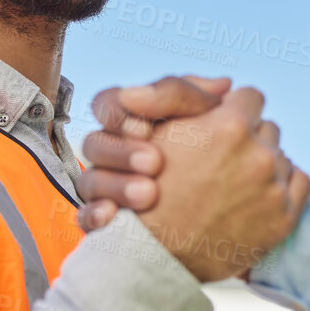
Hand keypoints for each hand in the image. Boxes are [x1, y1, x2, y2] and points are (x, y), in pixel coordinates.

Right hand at [78, 75, 230, 231]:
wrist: (217, 226)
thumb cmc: (215, 165)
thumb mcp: (218, 126)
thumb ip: (211, 103)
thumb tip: (224, 85)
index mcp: (134, 123)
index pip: (109, 104)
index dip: (120, 112)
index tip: (147, 130)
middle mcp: (116, 153)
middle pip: (96, 143)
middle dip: (122, 152)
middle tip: (154, 163)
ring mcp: (109, 190)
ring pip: (90, 181)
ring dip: (116, 185)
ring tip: (148, 195)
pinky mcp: (109, 224)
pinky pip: (85, 219)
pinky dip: (95, 216)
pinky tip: (110, 217)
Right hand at [118, 84, 309, 281]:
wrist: (153, 254)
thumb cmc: (147, 187)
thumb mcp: (156, 129)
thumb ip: (189, 96)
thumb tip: (229, 85)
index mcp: (230, 125)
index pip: (251, 96)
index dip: (232, 111)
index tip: (218, 129)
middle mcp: (259, 154)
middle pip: (267, 128)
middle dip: (248, 139)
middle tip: (220, 162)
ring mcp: (274, 188)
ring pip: (280, 156)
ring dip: (262, 165)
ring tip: (232, 184)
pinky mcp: (284, 218)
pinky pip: (299, 182)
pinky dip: (283, 185)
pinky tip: (256, 195)